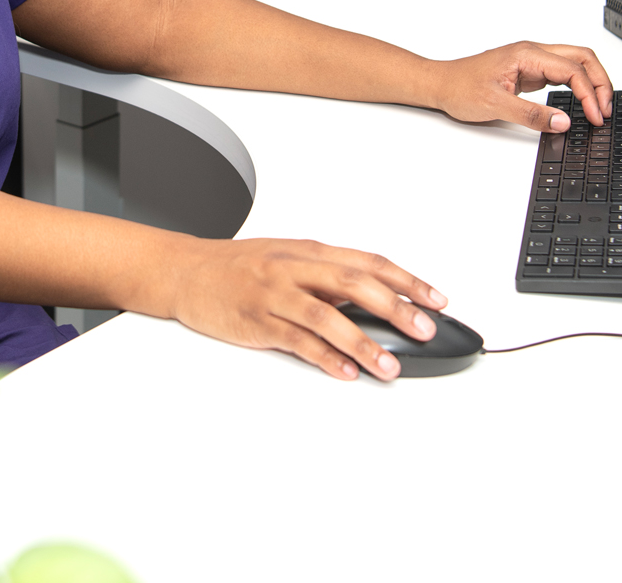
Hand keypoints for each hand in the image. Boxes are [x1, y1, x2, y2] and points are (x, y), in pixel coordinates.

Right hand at [160, 238, 446, 381]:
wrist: (186, 271)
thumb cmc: (238, 267)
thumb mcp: (288, 258)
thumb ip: (328, 275)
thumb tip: (375, 297)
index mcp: (308, 251)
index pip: (368, 261)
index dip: (406, 280)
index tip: (436, 298)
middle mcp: (294, 268)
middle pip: (354, 283)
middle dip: (395, 307)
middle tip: (423, 329)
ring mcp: (274, 294)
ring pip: (327, 316)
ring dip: (362, 343)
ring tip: (388, 366)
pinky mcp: (256, 321)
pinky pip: (296, 340)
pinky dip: (324, 357)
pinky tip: (345, 371)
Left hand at [431, 40, 614, 129]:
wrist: (440, 84)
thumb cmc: (459, 88)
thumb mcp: (495, 106)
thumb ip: (532, 114)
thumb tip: (563, 122)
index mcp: (527, 54)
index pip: (572, 69)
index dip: (590, 93)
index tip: (596, 116)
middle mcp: (533, 53)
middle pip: (582, 58)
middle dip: (600, 81)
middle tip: (606, 109)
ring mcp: (532, 61)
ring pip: (575, 64)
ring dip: (591, 82)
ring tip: (599, 107)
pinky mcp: (530, 72)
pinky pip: (562, 74)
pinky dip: (578, 86)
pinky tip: (582, 102)